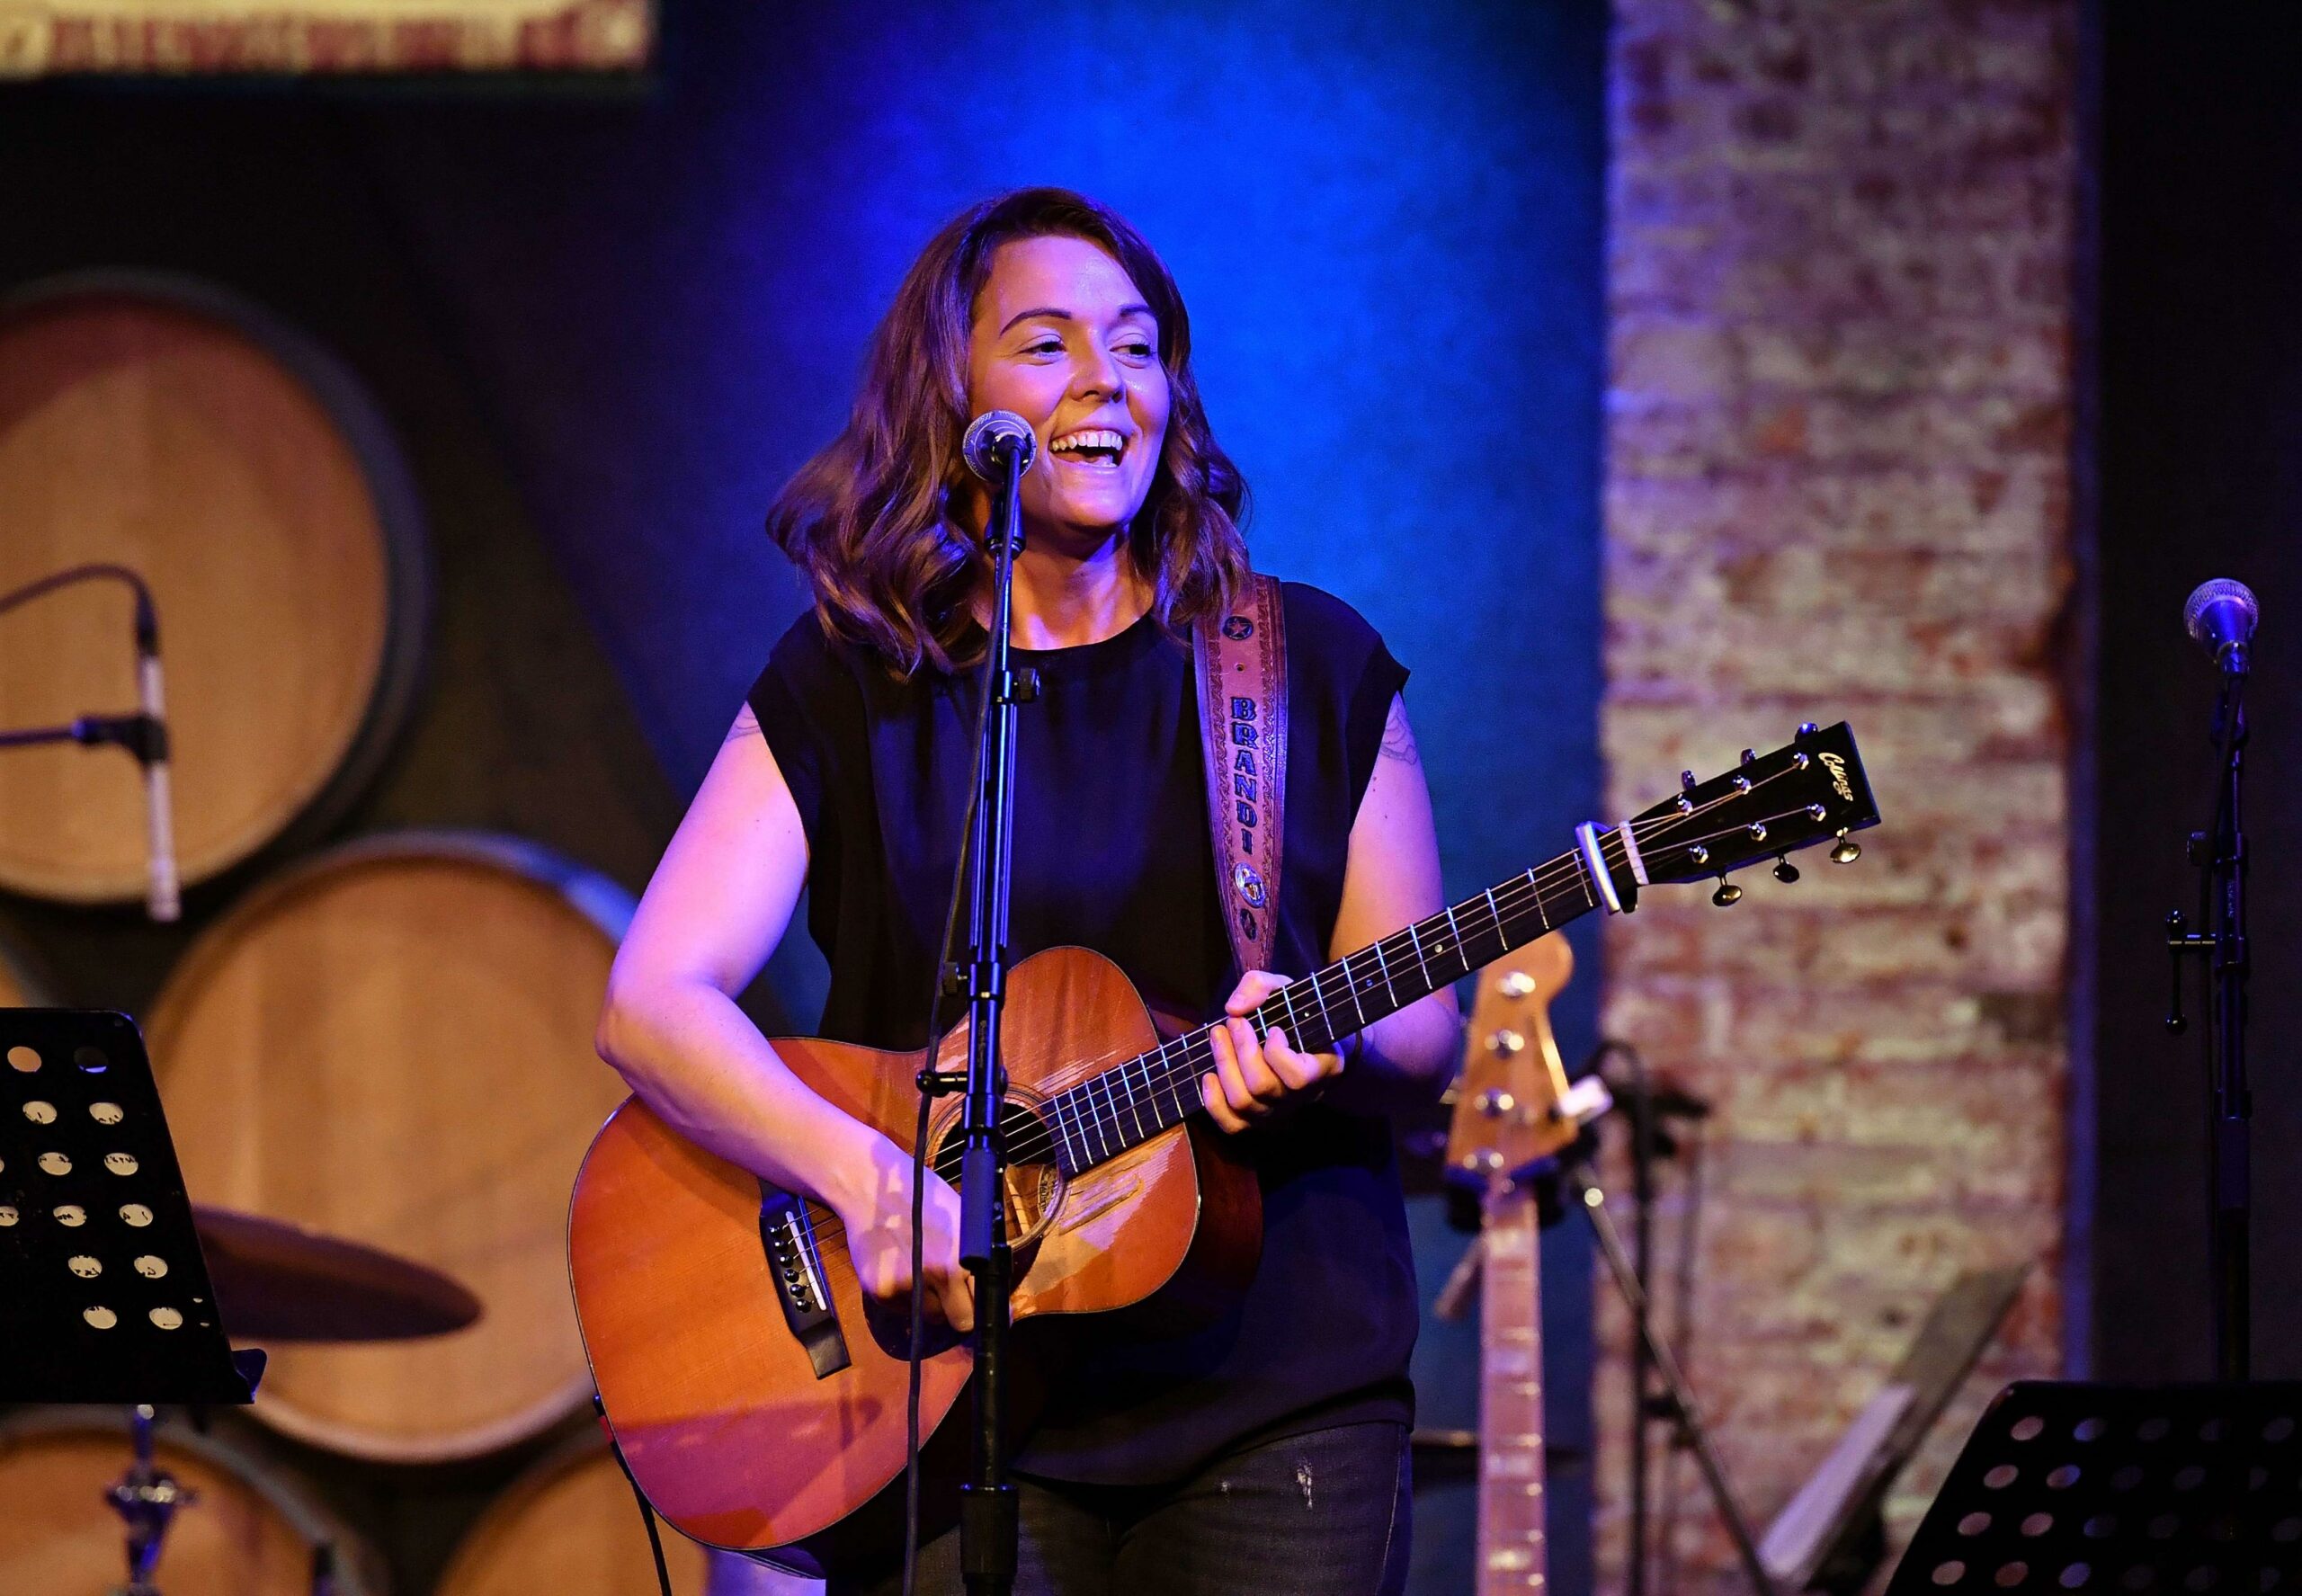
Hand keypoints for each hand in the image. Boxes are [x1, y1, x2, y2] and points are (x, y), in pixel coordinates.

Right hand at [826, 1134, 975, 1337]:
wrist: (870, 1188)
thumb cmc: (922, 1197)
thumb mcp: (961, 1217)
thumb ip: (979, 1253)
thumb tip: (994, 1285)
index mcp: (961, 1257)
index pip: (983, 1309)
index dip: (987, 1310)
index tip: (987, 1310)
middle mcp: (935, 1276)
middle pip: (960, 1322)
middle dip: (961, 1310)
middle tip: (955, 1292)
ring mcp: (905, 1286)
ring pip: (931, 1316)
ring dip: (932, 1303)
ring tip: (922, 1270)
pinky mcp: (880, 1293)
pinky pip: (904, 1310)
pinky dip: (907, 1296)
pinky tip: (901, 1269)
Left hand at [1200, 969, 1349, 1132]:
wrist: (1301, 1041)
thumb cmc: (1295, 1014)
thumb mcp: (1284, 989)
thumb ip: (1260, 987)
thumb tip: (1234, 1008)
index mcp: (1321, 1069)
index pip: (1297, 1077)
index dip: (1277, 1053)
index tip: (1273, 1028)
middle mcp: (1300, 1098)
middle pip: (1261, 1086)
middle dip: (1241, 1050)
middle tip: (1235, 1022)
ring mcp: (1277, 1111)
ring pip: (1243, 1103)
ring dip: (1224, 1065)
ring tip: (1218, 1036)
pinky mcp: (1255, 1120)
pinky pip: (1232, 1125)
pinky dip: (1214, 1103)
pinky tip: (1208, 1076)